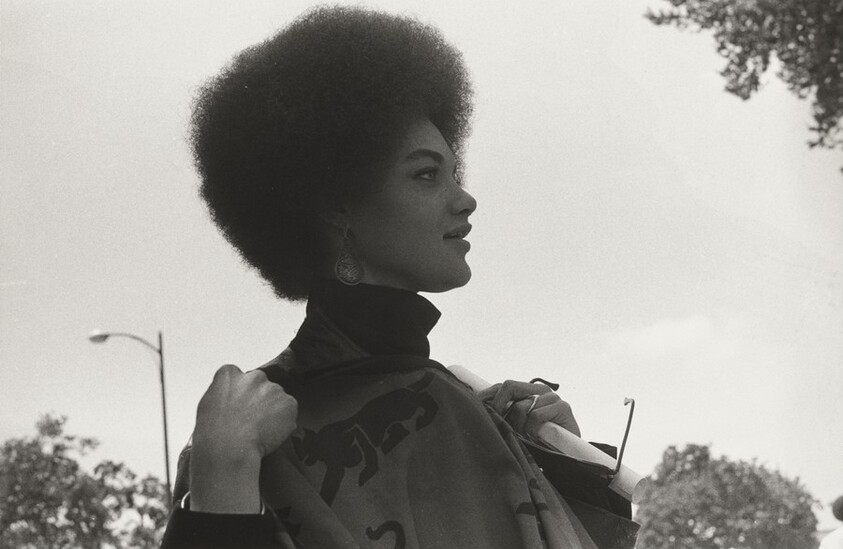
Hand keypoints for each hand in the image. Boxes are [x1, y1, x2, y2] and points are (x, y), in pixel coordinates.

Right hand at [189, 364, 296, 512]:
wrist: (229, 449)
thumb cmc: (212, 433)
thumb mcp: (207, 405)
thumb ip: (223, 394)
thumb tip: (232, 399)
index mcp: (229, 374)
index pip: (238, 376)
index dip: (239, 393)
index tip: (238, 406)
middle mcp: (254, 376)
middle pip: (260, 385)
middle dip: (258, 399)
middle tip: (251, 421)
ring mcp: (273, 389)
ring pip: (276, 398)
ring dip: (272, 410)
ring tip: (260, 431)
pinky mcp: (288, 403)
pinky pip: (289, 411)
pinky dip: (284, 422)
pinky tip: (270, 434)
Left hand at [479, 379, 579, 438]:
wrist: (568, 455)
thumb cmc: (538, 443)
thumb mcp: (515, 428)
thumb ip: (502, 416)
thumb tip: (478, 411)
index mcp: (526, 391)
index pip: (501, 387)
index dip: (487, 398)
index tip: (479, 414)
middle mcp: (538, 390)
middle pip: (509, 386)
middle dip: (499, 408)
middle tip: (499, 427)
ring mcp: (551, 397)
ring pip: (521, 406)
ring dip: (518, 428)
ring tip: (522, 440)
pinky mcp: (563, 407)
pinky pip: (536, 415)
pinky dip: (531, 430)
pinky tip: (535, 439)